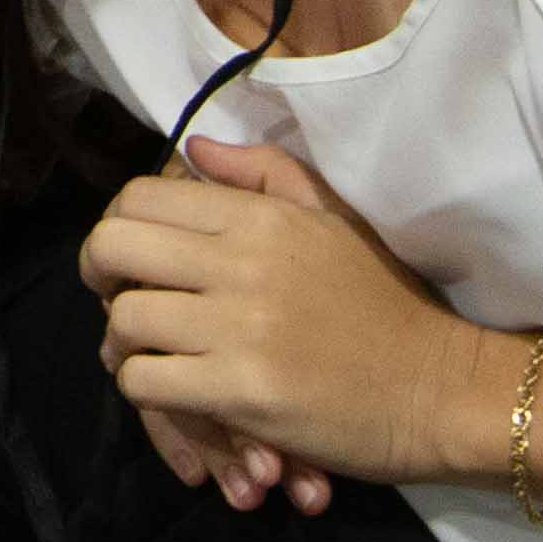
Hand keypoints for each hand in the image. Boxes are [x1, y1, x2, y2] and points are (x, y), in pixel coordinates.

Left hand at [80, 137, 505, 498]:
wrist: (443, 388)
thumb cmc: (387, 304)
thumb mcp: (333, 219)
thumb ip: (263, 175)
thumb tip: (194, 149)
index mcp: (260, 217)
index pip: (140, 197)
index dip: (117, 225)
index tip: (130, 255)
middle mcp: (241, 262)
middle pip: (114, 247)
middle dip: (99, 274)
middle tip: (117, 298)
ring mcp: (240, 328)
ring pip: (124, 320)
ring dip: (124, 341)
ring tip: (148, 351)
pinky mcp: (243, 391)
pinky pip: (146, 381)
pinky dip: (146, 388)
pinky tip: (174, 389)